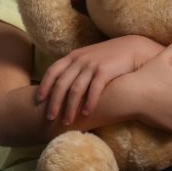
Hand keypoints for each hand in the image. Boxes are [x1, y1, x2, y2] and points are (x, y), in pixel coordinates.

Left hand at [39, 35, 159, 124]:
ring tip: (67, 122)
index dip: (44, 86)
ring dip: (69, 107)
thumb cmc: (109, 58)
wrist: (132, 48)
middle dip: (54, 102)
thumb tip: (62, 88)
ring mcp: (92, 65)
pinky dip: (89, 103)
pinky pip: (93, 89)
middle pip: (61, 84)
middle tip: (50, 118)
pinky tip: (86, 114)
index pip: (53, 71)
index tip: (38, 100)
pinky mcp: (105, 70)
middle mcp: (80, 60)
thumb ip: (76, 69)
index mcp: (73, 56)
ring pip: (75, 89)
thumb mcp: (88, 59)